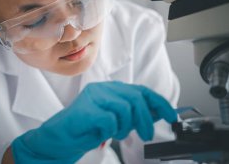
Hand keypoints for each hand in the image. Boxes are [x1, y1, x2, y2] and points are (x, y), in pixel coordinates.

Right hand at [11, 81, 176, 162]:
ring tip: (115, 134)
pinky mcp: (85, 109)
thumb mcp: (115, 121)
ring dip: (125, 127)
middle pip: (136, 98)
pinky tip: (102, 132)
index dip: (158, 102)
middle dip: (145, 119)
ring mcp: (92, 97)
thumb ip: (133, 114)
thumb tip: (157, 112)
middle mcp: (102, 89)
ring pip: (125, 108)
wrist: (58, 140)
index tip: (170, 115)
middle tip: (146, 135)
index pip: (141, 91)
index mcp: (109, 89)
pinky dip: (110, 130)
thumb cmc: (85, 130)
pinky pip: (110, 119)